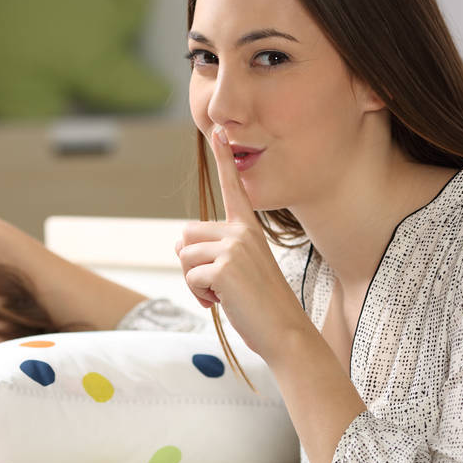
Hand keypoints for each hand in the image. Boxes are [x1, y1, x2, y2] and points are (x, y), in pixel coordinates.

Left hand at [175, 127, 302, 358]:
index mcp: (248, 229)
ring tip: (221, 293)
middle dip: (191, 263)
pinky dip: (199, 295)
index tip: (218, 130)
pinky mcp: (223, 267)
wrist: (285, 332)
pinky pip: (190, 277)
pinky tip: (222, 303)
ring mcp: (233, 247)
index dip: (224, 159)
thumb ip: (214, 249)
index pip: (233, 189)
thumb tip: (177, 242)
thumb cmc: (261, 304)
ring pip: (183, 256)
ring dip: (193, 281)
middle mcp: (241, 231)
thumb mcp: (239, 268)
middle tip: (217, 284)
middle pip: (185, 236)